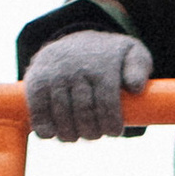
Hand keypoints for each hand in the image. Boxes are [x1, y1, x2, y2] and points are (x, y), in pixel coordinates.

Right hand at [24, 29, 150, 140]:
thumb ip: (139, 67)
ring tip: (77, 134)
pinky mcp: (35, 82)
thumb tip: (135, 87)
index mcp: (101, 66)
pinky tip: (54, 132)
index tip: (114, 131)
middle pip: (84, 115)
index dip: (111, 125)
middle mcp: (76, 69)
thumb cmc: (108, 56)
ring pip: (62, 117)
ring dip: (70, 134)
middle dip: (92, 132)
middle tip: (95, 133)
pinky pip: (38, 113)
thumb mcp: (131, 52)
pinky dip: (46, 130)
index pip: (107, 105)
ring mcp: (54, 75)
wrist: (73, 40)